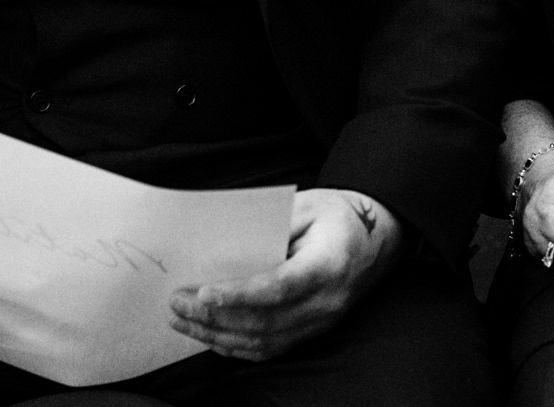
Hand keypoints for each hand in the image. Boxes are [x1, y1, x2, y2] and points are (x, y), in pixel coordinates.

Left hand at [168, 187, 400, 360]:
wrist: (376, 239)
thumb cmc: (337, 216)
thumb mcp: (306, 205)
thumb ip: (268, 224)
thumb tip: (222, 245)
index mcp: (328, 265)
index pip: (279, 287)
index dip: (239, 294)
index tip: (204, 293)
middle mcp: (326, 301)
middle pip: (264, 321)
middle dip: (214, 315)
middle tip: (177, 303)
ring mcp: (321, 322)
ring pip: (263, 341)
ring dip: (217, 334)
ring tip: (182, 321)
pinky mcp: (313, 331)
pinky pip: (270, 348)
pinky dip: (235, 346)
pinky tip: (210, 335)